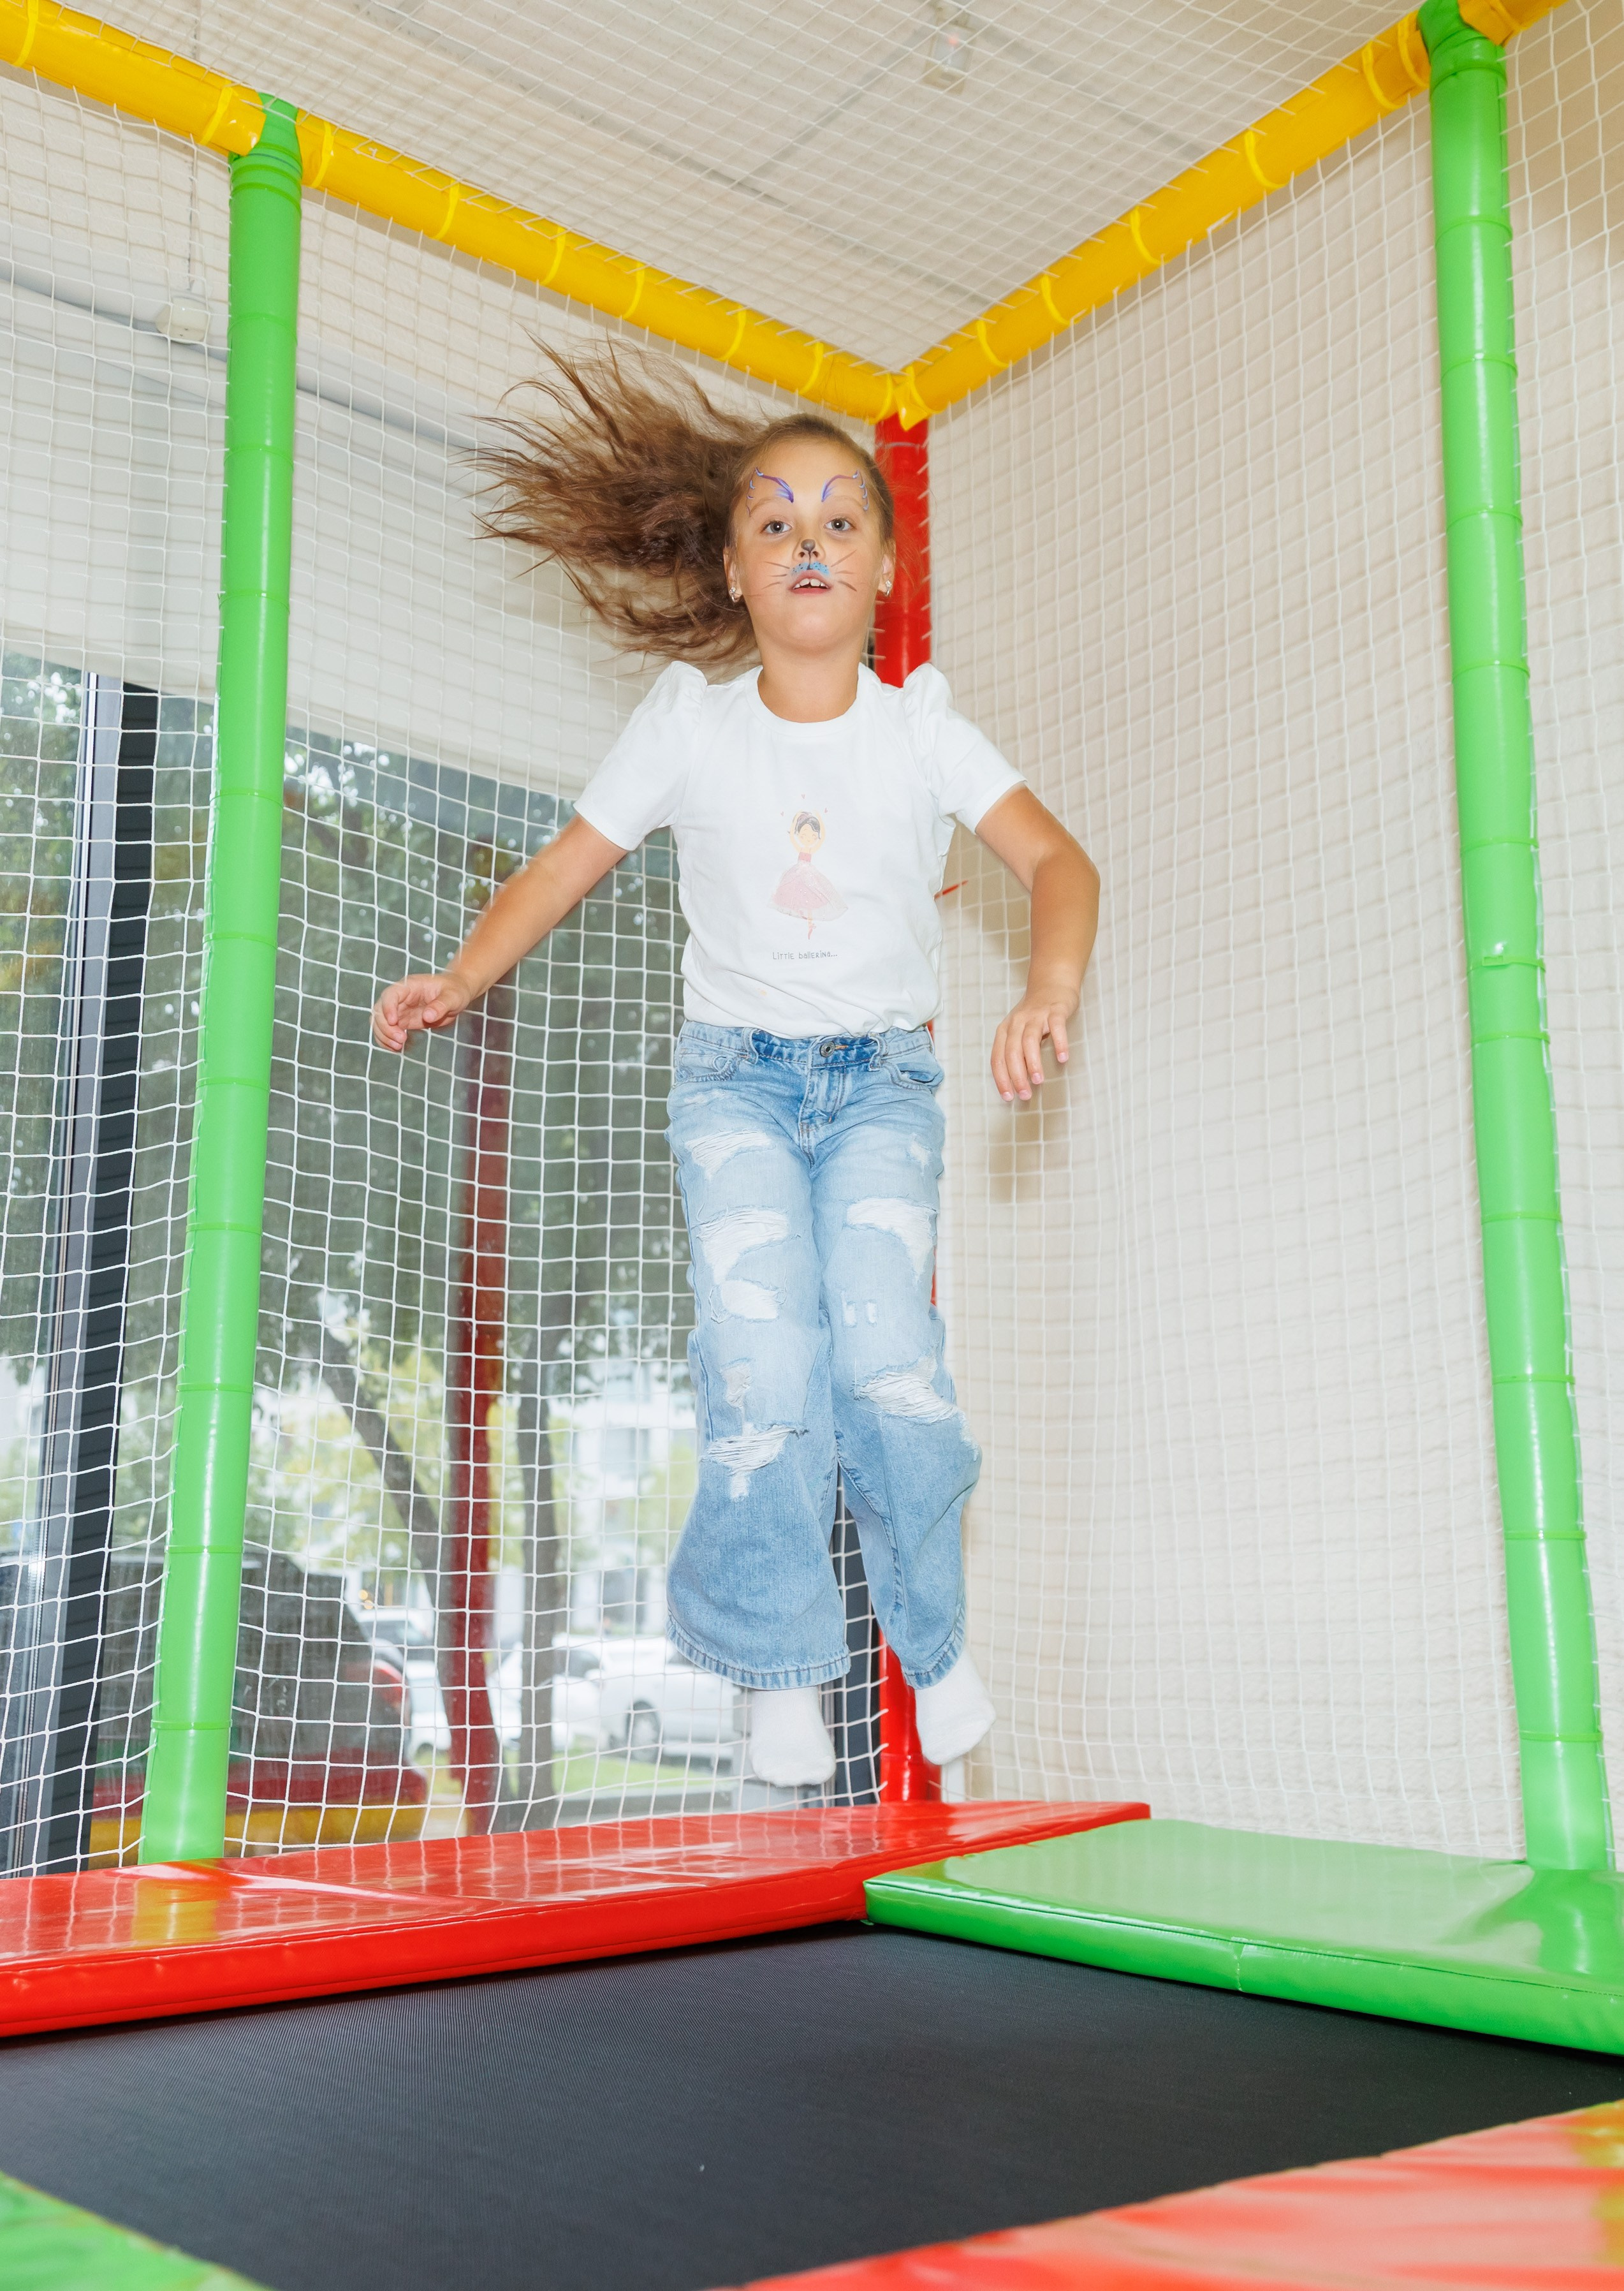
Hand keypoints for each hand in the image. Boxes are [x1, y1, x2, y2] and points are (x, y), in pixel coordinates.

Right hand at [371, 970, 473, 1051]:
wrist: (455, 994)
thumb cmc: (455, 990)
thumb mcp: (453, 997)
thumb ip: (441, 1005)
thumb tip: (427, 1016)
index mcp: (410, 986)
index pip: (390, 994)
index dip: (387, 1008)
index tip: (394, 1022)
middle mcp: (400, 997)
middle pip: (380, 1010)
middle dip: (386, 1027)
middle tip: (401, 1040)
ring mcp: (399, 1009)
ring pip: (380, 1022)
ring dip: (384, 1036)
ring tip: (399, 1047)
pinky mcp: (402, 1021)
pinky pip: (388, 1031)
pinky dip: (387, 1041)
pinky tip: (397, 1049)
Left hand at [991, 987, 1074, 1101]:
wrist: (1052, 983)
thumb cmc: (1035, 1014)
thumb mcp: (1020, 1032)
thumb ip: (1018, 1053)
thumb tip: (1018, 1081)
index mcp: (1005, 1029)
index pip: (998, 1057)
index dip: (1001, 1078)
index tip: (1008, 1096)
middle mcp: (1017, 1022)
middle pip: (1012, 1051)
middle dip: (1016, 1076)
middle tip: (1024, 1094)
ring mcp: (1036, 1015)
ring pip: (1030, 1040)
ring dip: (1033, 1062)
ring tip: (1038, 1081)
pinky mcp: (1055, 1010)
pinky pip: (1056, 1027)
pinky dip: (1059, 1043)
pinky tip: (1062, 1058)